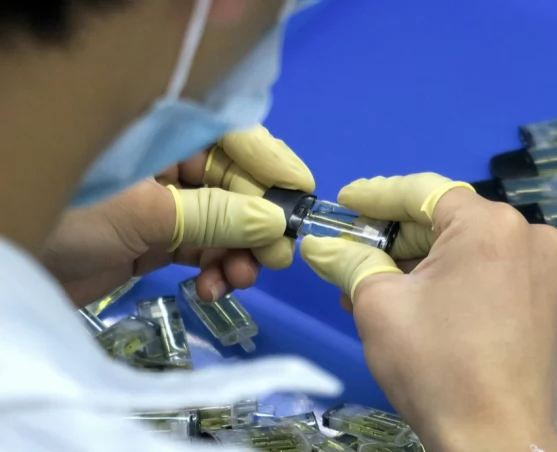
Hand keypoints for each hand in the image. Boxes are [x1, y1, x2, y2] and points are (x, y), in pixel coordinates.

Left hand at [42, 126, 313, 306]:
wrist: (12, 269)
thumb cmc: (69, 219)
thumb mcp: (145, 214)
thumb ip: (214, 217)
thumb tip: (276, 222)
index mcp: (164, 138)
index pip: (233, 140)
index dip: (271, 165)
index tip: (303, 195)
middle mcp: (169, 167)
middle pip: (235, 188)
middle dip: (258, 222)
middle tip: (276, 256)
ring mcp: (164, 206)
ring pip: (223, 225)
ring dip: (239, 254)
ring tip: (241, 280)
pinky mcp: (156, 242)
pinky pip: (202, 252)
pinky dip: (214, 270)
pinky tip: (211, 288)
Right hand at [299, 174, 556, 451]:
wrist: (498, 440)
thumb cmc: (437, 368)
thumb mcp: (380, 307)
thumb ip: (350, 262)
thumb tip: (321, 244)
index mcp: (491, 225)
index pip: (423, 192)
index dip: (377, 196)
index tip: (345, 203)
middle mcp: (530, 235)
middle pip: (449, 222)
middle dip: (399, 239)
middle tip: (354, 256)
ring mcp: (548, 269)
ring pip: (472, 250)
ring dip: (425, 264)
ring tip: (380, 288)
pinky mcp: (553, 300)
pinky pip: (495, 273)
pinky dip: (458, 281)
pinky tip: (423, 304)